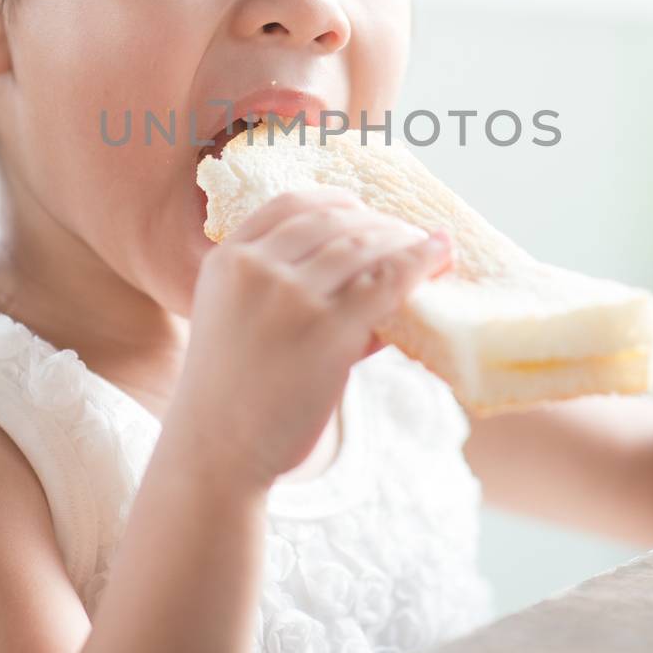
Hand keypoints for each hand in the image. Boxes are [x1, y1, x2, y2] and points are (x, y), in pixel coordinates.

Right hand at [166, 188, 452, 492]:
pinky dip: (418, 265)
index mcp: (227, 259)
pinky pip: (386, 284)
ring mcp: (292, 298)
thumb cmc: (229, 393)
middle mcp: (256, 268)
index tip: (361, 209)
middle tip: (406, 233)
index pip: (290, 204)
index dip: (334, 202)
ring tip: (428, 247)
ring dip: (402, 241)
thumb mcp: (233, 319)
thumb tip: (357, 273)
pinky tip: (438, 259)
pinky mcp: (328, 332)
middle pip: (332, 221)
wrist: (214, 451)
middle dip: (377, 222)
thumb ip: (279, 288)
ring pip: (363, 246)